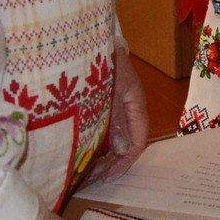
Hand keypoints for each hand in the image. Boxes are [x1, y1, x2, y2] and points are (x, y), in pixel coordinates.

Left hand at [89, 44, 147, 180]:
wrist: (84, 41)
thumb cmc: (102, 61)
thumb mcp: (112, 90)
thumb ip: (117, 119)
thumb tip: (121, 149)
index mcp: (135, 105)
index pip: (138, 140)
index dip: (125, 161)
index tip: (108, 175)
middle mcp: (126, 110)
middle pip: (124, 144)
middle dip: (111, 164)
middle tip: (93, 178)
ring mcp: (113, 109)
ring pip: (112, 141)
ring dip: (102, 158)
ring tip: (85, 172)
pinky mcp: (98, 108)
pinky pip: (100, 133)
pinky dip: (93, 147)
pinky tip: (81, 156)